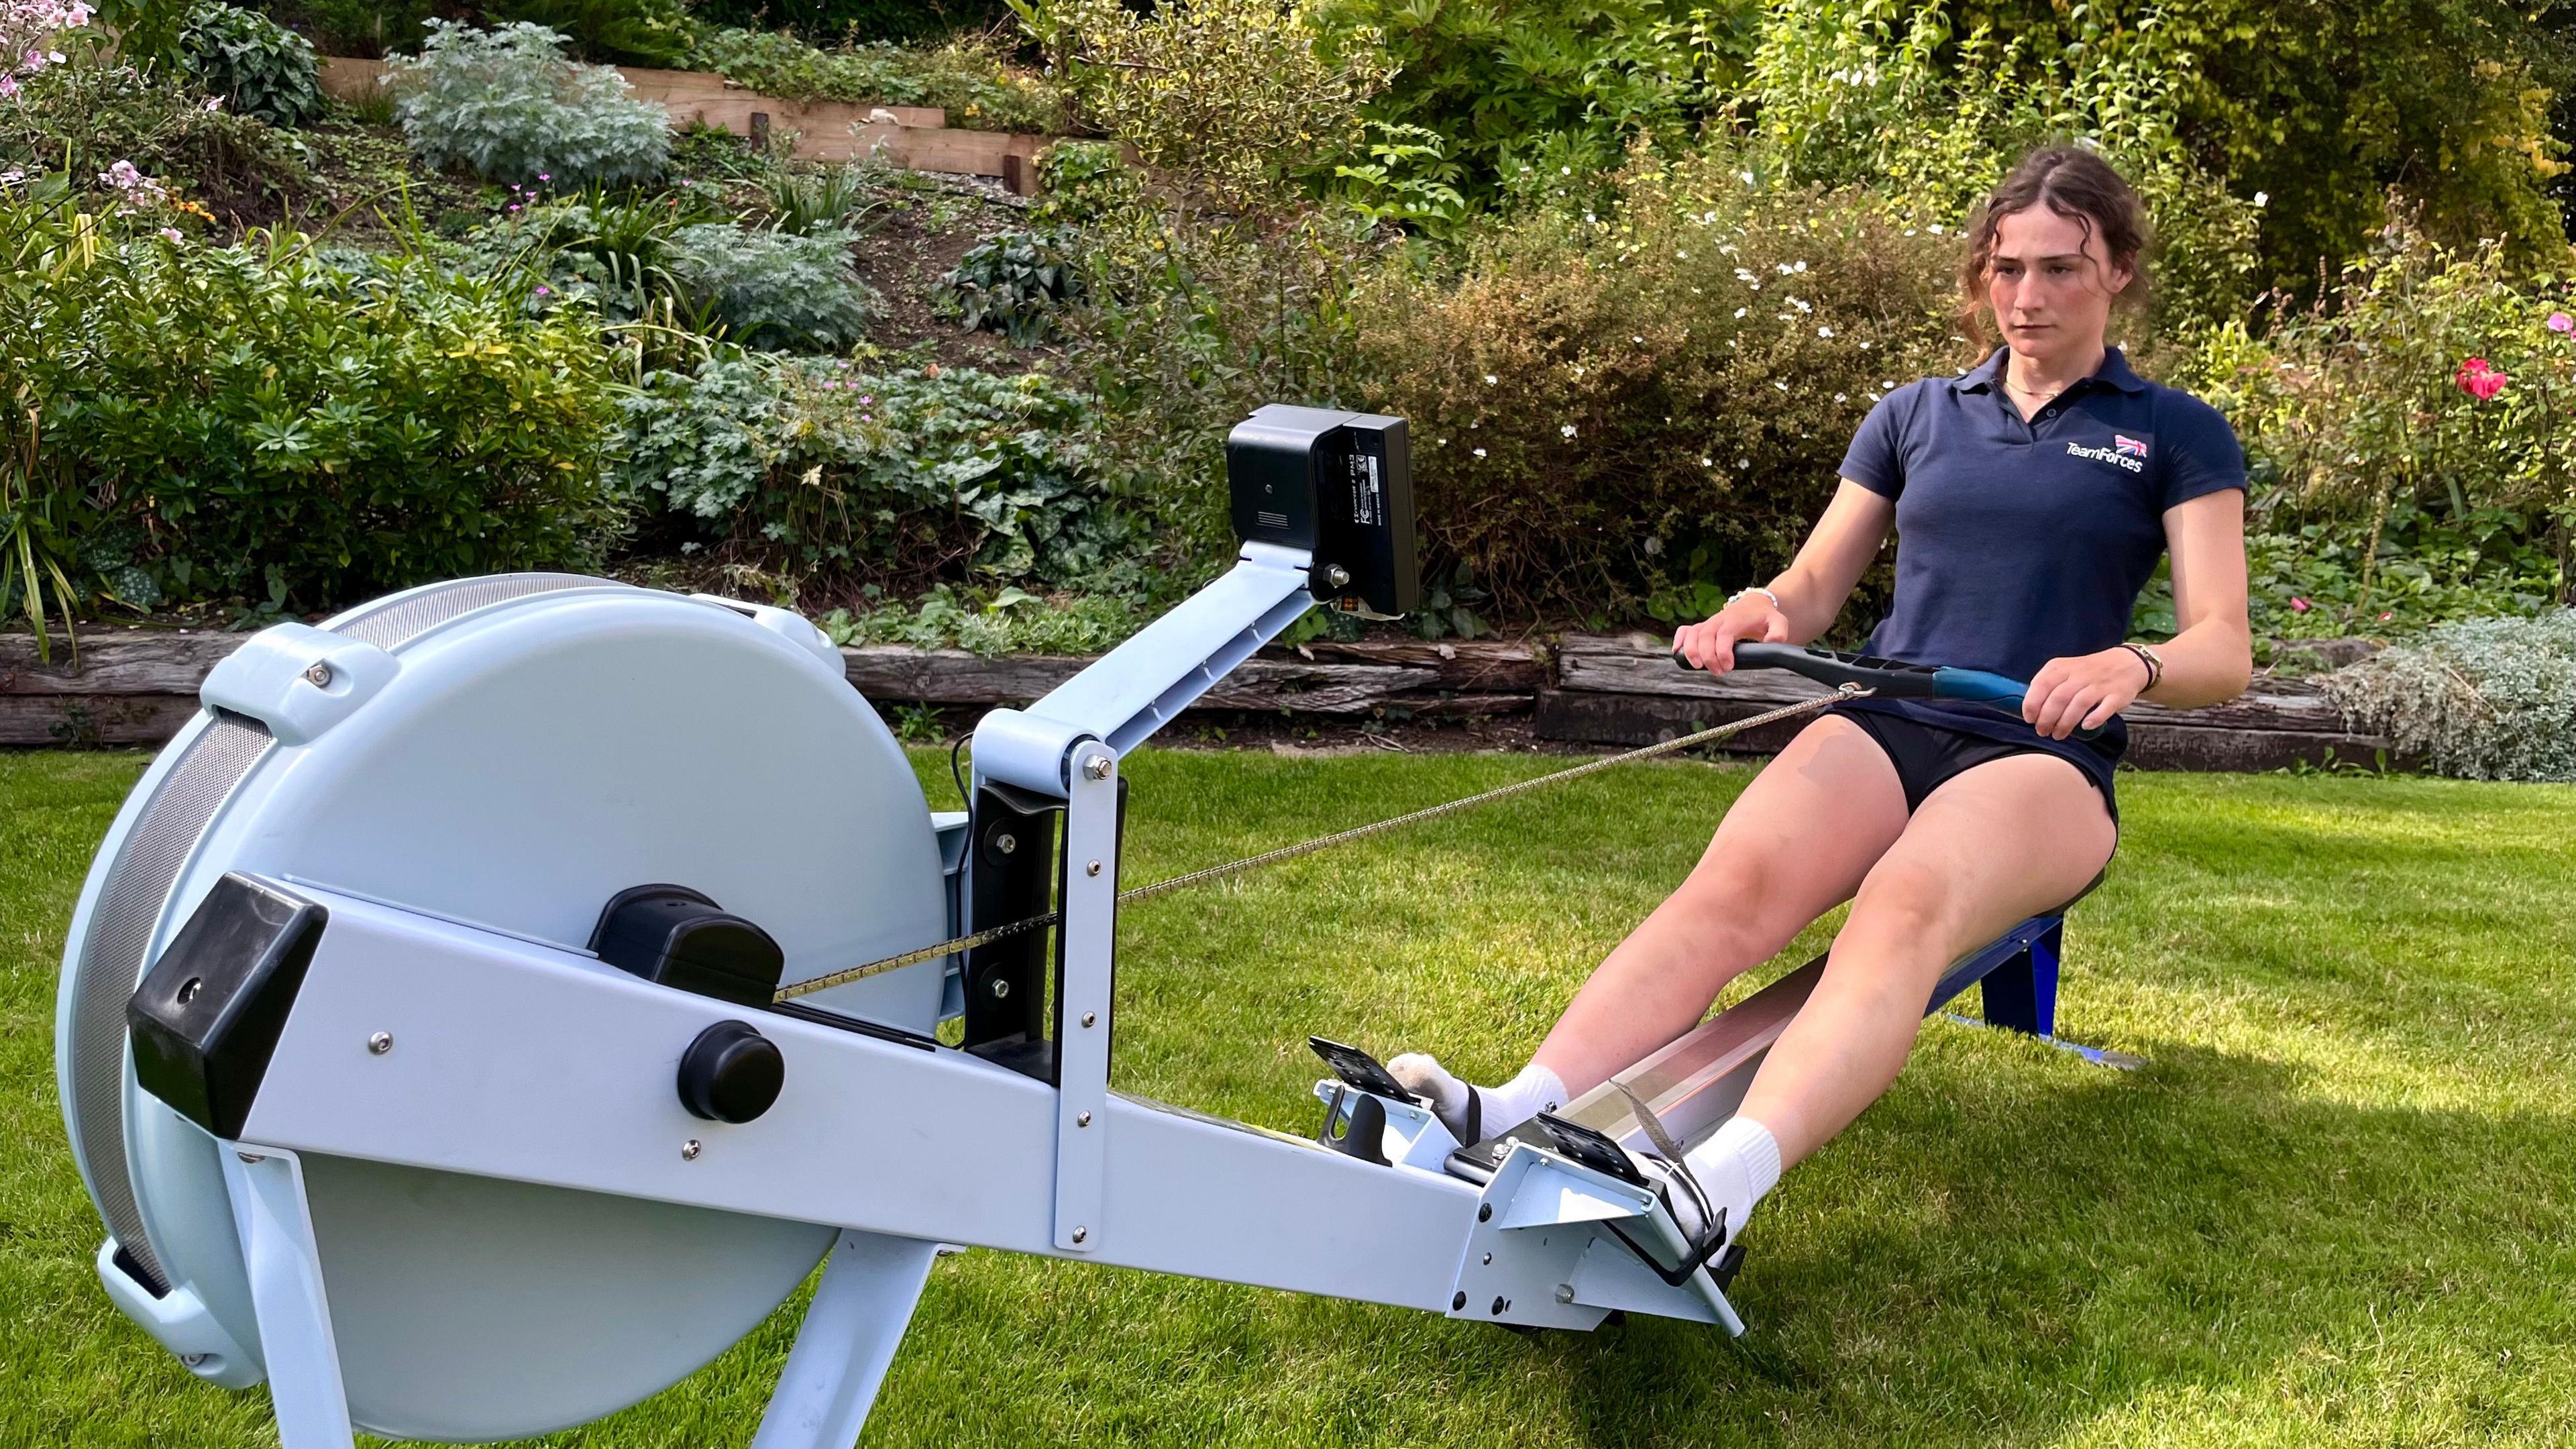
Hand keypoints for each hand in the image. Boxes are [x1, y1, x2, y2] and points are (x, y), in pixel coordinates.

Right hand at [1673, 595, 1788, 672]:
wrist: (1754, 604)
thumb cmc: (1765, 616)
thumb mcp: (1778, 622)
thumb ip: (1779, 633)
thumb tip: (1772, 643)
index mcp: (1736, 620)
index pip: (1724, 635)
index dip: (1722, 652)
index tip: (1729, 667)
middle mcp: (1719, 620)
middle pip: (1705, 636)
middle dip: (1707, 657)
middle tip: (1718, 673)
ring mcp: (1709, 623)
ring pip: (1692, 634)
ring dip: (1691, 651)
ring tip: (1698, 667)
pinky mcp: (1703, 627)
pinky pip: (1685, 630)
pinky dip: (1679, 640)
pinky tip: (1677, 653)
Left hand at [2023, 647, 2148, 738]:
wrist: (2127, 663)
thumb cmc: (2089, 671)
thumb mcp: (2065, 669)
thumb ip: (2048, 683)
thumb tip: (2030, 708)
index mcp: (2063, 667)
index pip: (2041, 684)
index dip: (2032, 704)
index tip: (2029, 719)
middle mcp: (2080, 674)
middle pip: (2058, 697)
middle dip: (2046, 718)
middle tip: (2043, 732)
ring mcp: (2100, 684)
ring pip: (2079, 704)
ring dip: (2065, 723)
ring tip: (2058, 735)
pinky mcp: (2117, 695)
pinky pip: (2105, 708)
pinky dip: (2094, 719)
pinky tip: (2085, 727)